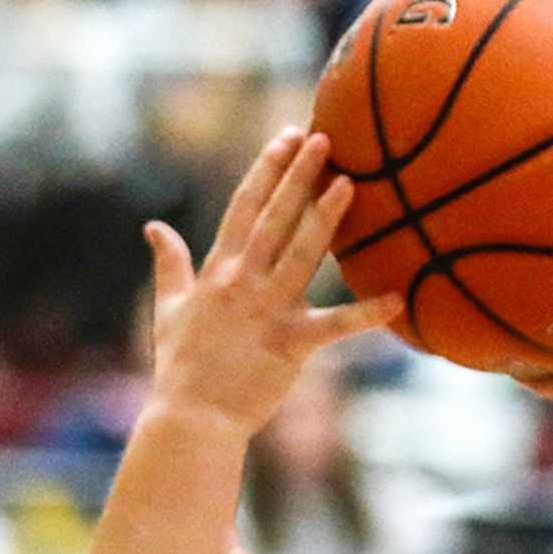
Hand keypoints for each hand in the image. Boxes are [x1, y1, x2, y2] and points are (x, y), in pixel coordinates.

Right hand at [144, 128, 401, 431]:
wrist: (190, 417)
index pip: (244, 206)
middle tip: (323, 138)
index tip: (288, 136)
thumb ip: (168, 263)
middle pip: (275, 217)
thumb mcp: (168, 307)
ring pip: (302, 254)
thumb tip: (154, 226)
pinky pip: (335, 326)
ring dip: (326, 218)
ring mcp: (267, 310)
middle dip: (299, 175)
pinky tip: (398, 299)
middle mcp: (243, 280)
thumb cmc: (180, 366)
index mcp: (218, 269)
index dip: (267, 168)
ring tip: (350, 183)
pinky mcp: (290, 343)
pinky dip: (367, 314)